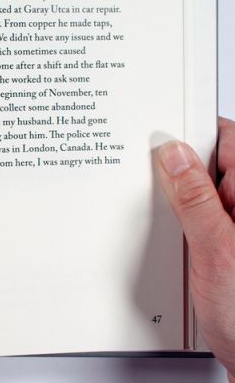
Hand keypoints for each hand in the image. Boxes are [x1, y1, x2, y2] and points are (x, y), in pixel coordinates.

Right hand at [156, 117, 234, 382]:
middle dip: (181, 170)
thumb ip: (195, 197)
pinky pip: (203, 223)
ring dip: (181, 203)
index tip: (162, 129)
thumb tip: (174, 155)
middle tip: (155, 179)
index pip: (230, 140)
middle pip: (215, 167)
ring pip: (205, 197)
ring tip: (169, 222)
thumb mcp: (215, 249)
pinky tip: (174, 242)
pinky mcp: (231, 253)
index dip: (195, 130)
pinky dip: (183, 226)